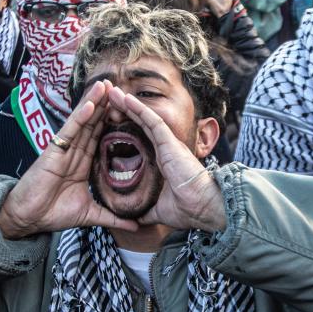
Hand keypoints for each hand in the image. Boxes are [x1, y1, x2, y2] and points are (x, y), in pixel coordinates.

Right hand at [0, 80, 139, 238]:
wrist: (28, 220)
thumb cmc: (53, 214)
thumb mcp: (91, 215)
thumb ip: (113, 217)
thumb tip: (136, 226)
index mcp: (82, 163)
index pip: (100, 138)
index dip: (113, 123)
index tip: (129, 109)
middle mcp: (74, 152)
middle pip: (93, 124)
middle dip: (105, 105)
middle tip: (119, 86)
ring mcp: (63, 149)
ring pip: (82, 122)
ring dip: (94, 103)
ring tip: (106, 85)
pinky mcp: (53, 151)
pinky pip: (69, 131)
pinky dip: (80, 117)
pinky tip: (91, 104)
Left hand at [107, 86, 225, 232]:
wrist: (203, 208)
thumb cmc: (187, 209)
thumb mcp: (159, 210)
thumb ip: (146, 211)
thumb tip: (134, 219)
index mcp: (163, 160)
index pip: (140, 138)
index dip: (126, 126)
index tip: (110, 119)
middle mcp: (166, 148)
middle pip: (141, 123)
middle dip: (124, 110)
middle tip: (108, 98)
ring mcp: (169, 143)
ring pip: (145, 117)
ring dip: (128, 104)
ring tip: (112, 92)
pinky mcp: (171, 142)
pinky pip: (152, 120)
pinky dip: (138, 108)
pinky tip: (125, 99)